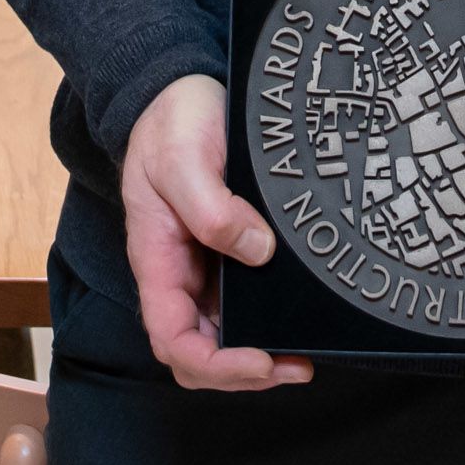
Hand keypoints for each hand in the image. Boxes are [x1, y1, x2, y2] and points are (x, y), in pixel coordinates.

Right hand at [123, 75, 310, 390]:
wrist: (178, 91)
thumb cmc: (172, 123)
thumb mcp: (183, 158)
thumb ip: (212, 208)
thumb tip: (257, 252)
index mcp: (158, 261)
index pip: (174, 340)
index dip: (216, 364)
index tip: (261, 360)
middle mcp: (179, 274)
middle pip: (200, 351)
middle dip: (245, 373)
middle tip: (298, 366)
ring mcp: (204, 267)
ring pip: (225, 336)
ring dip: (261, 356)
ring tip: (306, 354)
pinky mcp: (229, 251)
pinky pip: (244, 305)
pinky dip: (269, 323)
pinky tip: (300, 319)